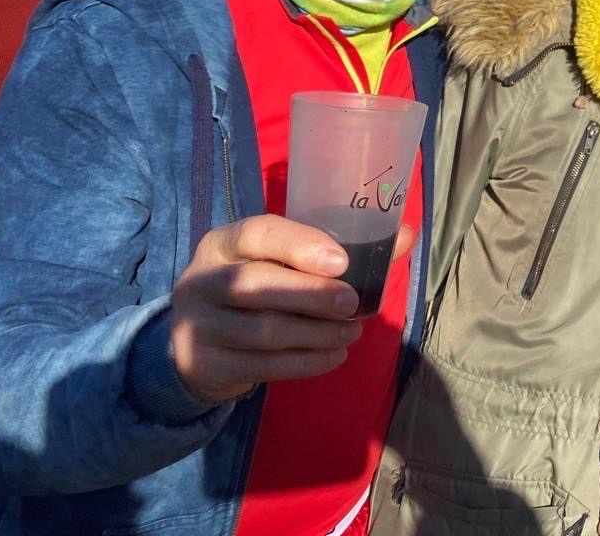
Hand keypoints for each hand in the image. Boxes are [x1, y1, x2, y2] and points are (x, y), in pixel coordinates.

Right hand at [168, 215, 415, 402]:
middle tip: (353, 304)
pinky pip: (262, 366)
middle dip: (311, 295)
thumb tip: (405, 235)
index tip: (342, 262)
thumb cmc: (255, 289)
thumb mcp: (280, 263)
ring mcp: (197, 325)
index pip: (257, 232)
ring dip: (317, 334)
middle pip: (254, 284)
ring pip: (262, 331)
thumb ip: (339, 249)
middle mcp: (201, 280)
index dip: (299, 245)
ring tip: (352, 333)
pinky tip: (334, 356)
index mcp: (223, 243)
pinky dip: (306, 363)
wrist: (195, 344)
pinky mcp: (204, 364)